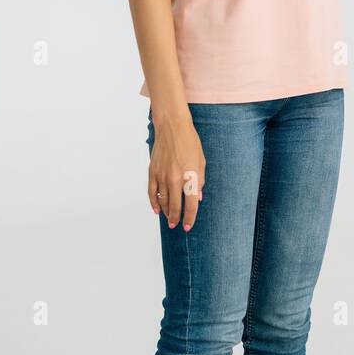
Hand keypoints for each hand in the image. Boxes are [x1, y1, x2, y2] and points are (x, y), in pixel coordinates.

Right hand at [148, 115, 206, 231]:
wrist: (172, 127)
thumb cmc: (190, 143)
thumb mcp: (201, 161)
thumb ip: (200, 181)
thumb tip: (198, 198)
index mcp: (190, 177)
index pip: (190, 204)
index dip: (190, 218)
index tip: (188, 226)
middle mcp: (175, 179)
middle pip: (174, 206)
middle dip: (176, 218)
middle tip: (176, 225)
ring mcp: (161, 176)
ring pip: (162, 201)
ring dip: (165, 212)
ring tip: (168, 218)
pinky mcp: (152, 172)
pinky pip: (152, 192)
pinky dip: (153, 202)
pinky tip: (156, 209)